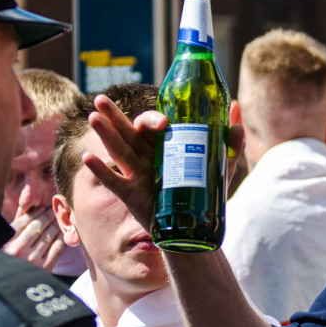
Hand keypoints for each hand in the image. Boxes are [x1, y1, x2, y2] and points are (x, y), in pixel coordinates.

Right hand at [2, 206, 64, 270]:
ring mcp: (32, 260)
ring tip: (58, 221)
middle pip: (38, 227)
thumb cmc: (0, 267)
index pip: (23, 221)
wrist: (5, 290)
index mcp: (5, 243)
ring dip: (55, 227)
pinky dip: (60, 241)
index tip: (41, 208)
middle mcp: (18, 250)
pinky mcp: (43, 269)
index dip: (35, 213)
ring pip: (48, 237)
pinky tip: (61, 235)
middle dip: (47, 217)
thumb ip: (10, 233)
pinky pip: (56, 250)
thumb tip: (25, 215)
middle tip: (53, 211)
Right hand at [88, 94, 244, 233]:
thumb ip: (230, 144)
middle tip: (100, 99)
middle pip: (128, 132)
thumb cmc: (204, 194)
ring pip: (119, 151)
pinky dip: (102, 170)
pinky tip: (88, 158)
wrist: (194, 228)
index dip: (154, 120)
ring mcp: (138, 175)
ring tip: (93, 118)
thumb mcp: (220, 168)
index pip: (154, 126)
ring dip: (105, 135)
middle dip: (115, 116)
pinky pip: (114, 181)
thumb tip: (237, 116)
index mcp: (165, 146)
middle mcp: (148, 157)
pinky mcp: (132, 195)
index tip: (163, 123)